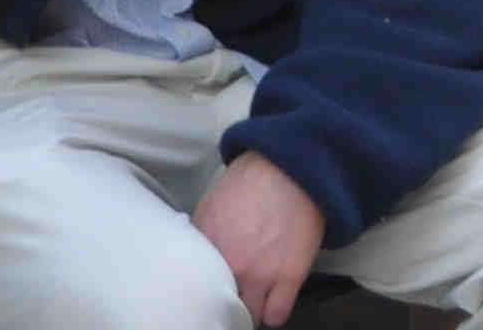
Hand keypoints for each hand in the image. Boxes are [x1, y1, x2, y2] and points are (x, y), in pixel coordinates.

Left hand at [192, 152, 326, 325]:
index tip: (205, 294)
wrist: (291, 168)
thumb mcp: (208, 208)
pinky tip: (271, 302)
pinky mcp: (290, 276)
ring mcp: (261, 275)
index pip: (191, 293)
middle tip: (228, 298)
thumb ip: (198, 240)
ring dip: (249, 311)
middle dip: (223, 304)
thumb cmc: (248, 184)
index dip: (200, 294)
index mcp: (205, 250)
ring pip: (248, 318)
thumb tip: (191, 260)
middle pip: (219, 309)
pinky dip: (273, 313)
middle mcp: (231, 267)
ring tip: (251, 302)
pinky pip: (276, 316)